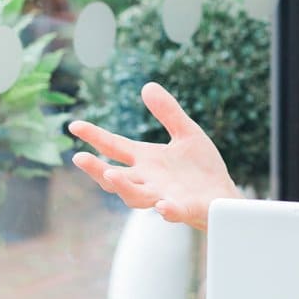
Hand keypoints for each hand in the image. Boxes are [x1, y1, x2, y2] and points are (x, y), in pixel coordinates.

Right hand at [68, 82, 238, 230]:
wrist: (224, 196)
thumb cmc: (202, 169)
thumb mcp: (186, 133)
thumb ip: (168, 112)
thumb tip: (147, 86)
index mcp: (146, 160)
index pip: (114, 147)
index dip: (94, 136)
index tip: (74, 125)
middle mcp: (148, 180)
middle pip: (116, 176)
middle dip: (96, 169)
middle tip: (79, 157)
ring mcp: (164, 196)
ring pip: (136, 196)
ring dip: (123, 186)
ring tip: (111, 174)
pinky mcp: (185, 209)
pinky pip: (173, 212)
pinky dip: (167, 210)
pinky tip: (162, 206)